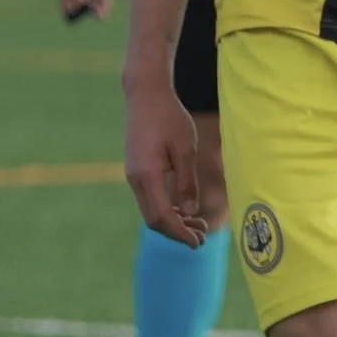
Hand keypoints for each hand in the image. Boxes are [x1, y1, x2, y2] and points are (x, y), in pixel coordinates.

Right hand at [124, 84, 206, 246]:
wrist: (145, 94)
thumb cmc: (168, 117)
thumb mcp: (185, 149)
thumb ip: (187, 182)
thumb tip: (191, 212)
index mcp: (147, 175)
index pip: (163, 217)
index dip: (180, 233)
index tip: (198, 242)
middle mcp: (135, 179)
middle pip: (154, 220)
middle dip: (177, 232)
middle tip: (202, 237)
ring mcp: (133, 175)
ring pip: (151, 210)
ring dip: (173, 221)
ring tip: (198, 224)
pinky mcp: (136, 170)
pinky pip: (149, 198)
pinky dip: (166, 208)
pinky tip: (184, 208)